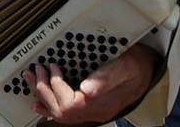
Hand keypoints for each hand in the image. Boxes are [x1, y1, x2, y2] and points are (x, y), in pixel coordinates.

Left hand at [22, 44, 157, 123]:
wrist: (148, 70)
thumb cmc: (137, 65)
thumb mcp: (126, 65)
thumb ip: (107, 77)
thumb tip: (87, 88)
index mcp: (102, 104)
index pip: (71, 105)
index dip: (56, 86)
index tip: (52, 67)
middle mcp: (95, 111)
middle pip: (62, 111)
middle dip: (43, 90)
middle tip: (35, 71)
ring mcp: (91, 111)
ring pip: (61, 113)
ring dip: (42, 97)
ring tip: (31, 80)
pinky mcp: (89, 106)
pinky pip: (65, 113)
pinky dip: (48, 108)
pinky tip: (38, 104)